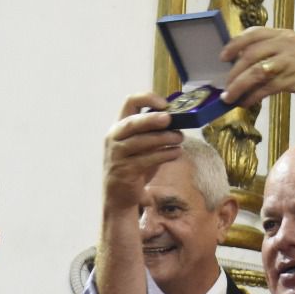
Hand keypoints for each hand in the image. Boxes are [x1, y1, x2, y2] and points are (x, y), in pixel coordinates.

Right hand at [102, 92, 182, 212]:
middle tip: (170, 119)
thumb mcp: (143, 145)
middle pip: (133, 122)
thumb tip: (180, 120)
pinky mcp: (125, 170)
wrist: (119, 195)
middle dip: (152, 119)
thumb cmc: (134, 165)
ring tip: (180, 138)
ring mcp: (117, 154)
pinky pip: (146, 160)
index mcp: (120, 125)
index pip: (130, 102)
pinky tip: (177, 153)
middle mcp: (115, 137)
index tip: (165, 104)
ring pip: (141, 142)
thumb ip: (154, 132)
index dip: (147, 98)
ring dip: (163, 138)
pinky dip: (164, 155)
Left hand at [219, 27, 294, 110]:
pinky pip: (266, 87)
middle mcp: (286, 44)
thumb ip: (277, 53)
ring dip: (238, 86)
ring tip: (229, 98)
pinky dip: (252, 96)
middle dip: (233, 72)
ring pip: (254, 72)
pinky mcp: (293, 78)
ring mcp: (289, 61)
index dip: (235, 44)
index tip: (223, 55)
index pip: (254, 33)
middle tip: (224, 86)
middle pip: (249, 54)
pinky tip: (247, 103)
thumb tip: (252, 66)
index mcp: (286, 35)